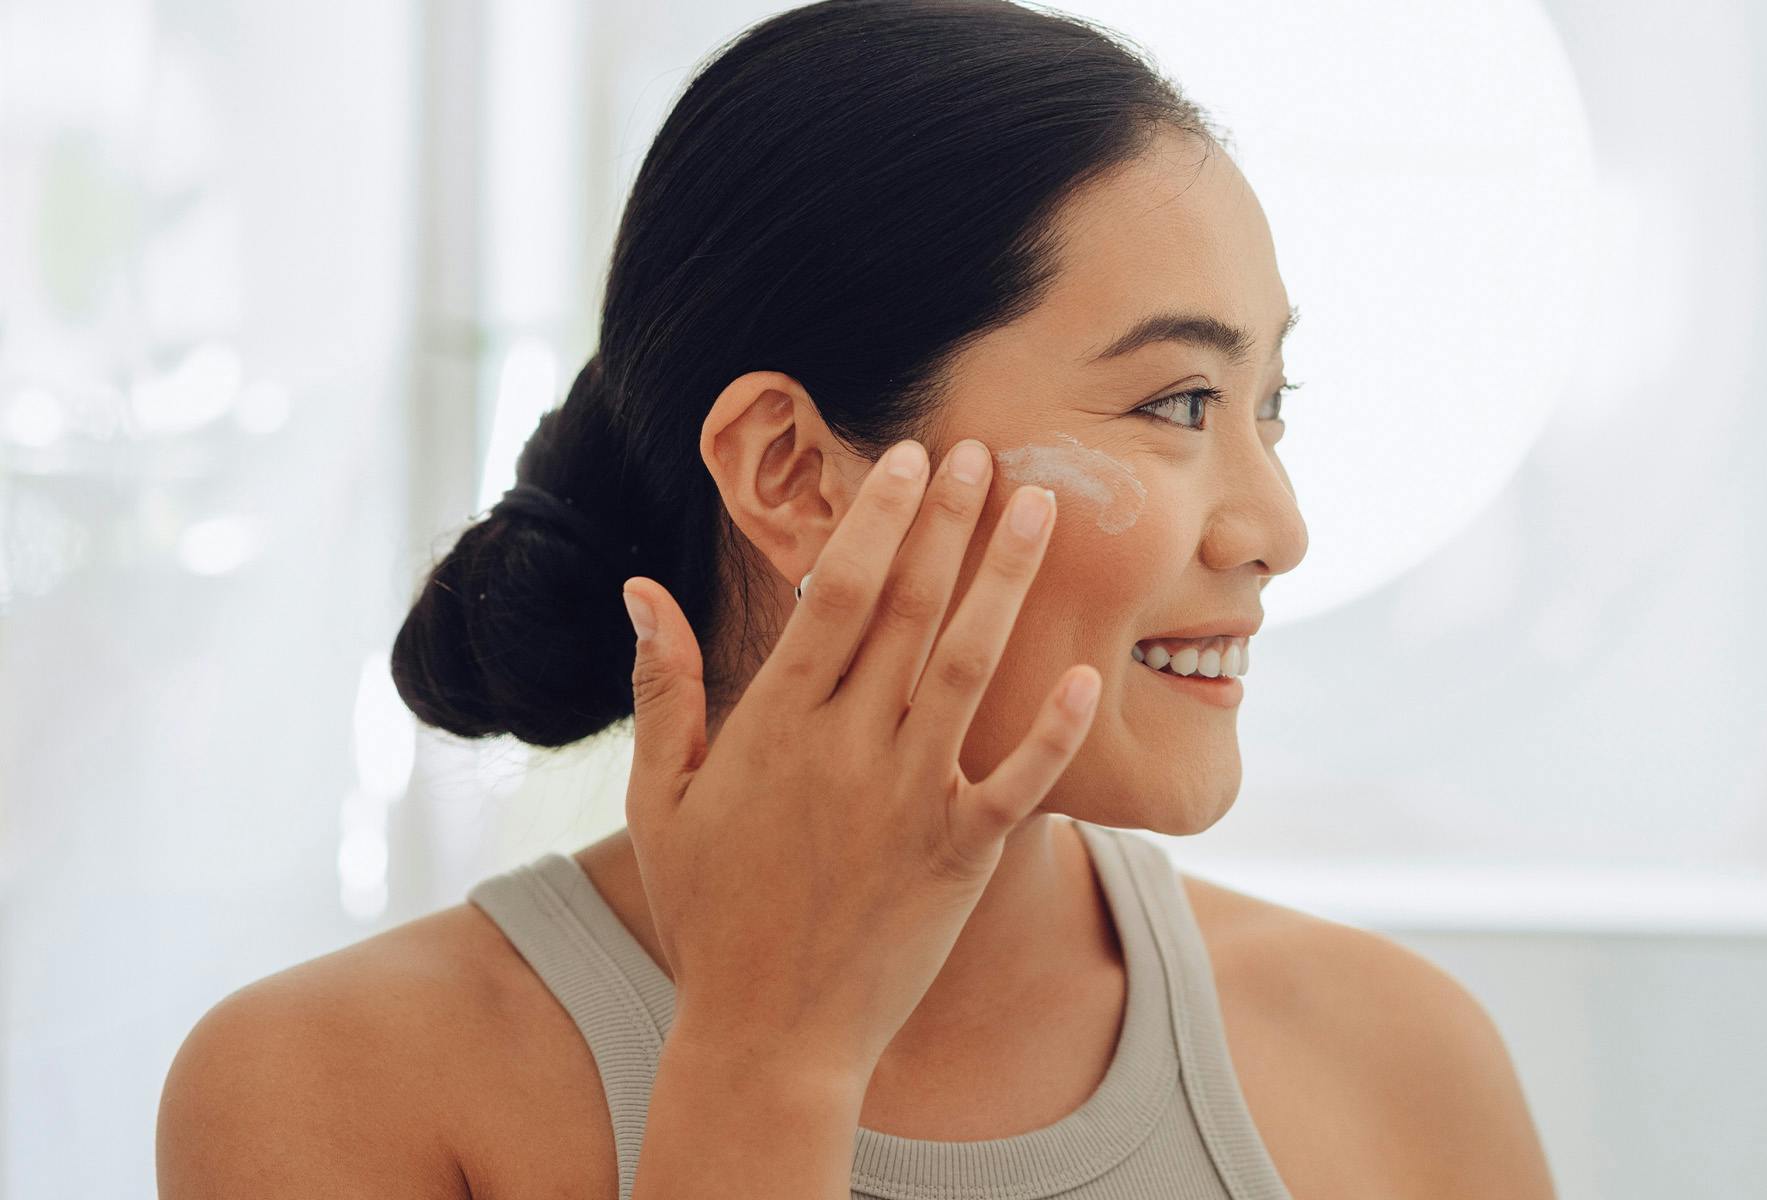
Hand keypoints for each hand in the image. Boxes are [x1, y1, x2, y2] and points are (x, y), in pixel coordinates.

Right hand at [617, 437, 1099, 1083]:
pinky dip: (1052, 731)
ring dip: (1007, 584)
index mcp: (776, 724)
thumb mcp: (661, 799)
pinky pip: (1018, 783)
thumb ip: (663, 688)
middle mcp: (846, 748)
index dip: (877, 518)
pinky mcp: (960, 857)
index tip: (908, 458)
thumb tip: (642, 589)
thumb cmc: (710, 913)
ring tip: (1041, 510)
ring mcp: (908, 800)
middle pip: (908, 610)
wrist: (766, 1037)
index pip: (834, 593)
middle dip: (950, 523)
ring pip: (967, 669)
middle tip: (985, 450)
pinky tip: (1087, 674)